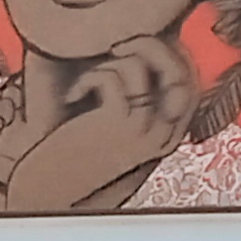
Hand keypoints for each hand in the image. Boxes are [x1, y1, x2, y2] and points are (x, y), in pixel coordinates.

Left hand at [0, 34, 199, 214]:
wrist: (48, 194)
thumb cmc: (76, 160)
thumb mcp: (115, 132)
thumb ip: (135, 104)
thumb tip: (140, 55)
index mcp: (167, 137)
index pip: (191, 83)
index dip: (174, 55)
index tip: (144, 47)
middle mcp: (161, 134)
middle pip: (178, 70)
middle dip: (150, 46)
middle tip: (117, 47)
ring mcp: (139, 130)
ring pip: (140, 67)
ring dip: (111, 62)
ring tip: (89, 80)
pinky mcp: (113, 125)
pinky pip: (110, 77)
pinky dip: (87, 78)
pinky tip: (72, 97)